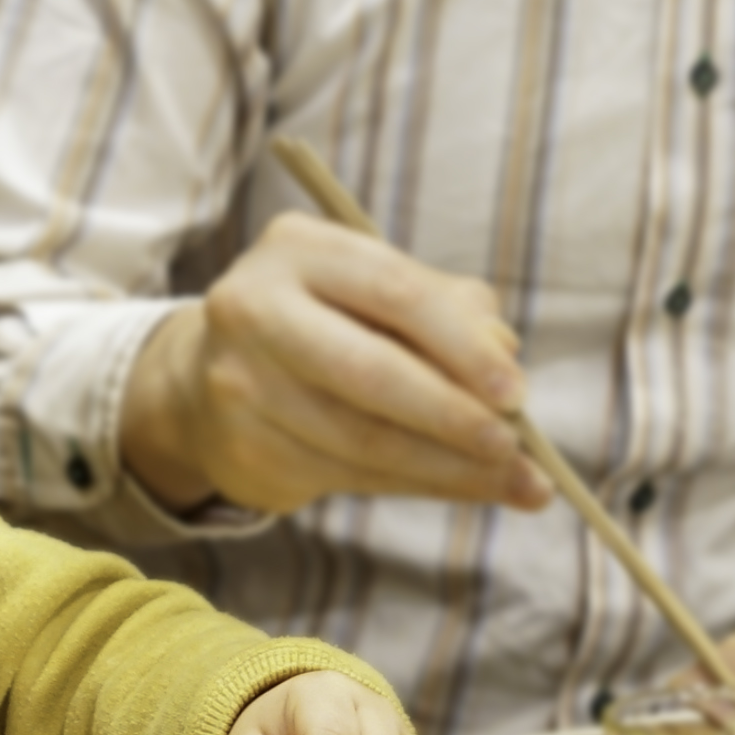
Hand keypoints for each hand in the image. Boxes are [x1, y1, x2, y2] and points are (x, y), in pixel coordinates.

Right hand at [121, 213, 549, 516]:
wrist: (216, 376)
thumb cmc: (328, 324)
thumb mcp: (382, 294)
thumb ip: (451, 311)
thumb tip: (505, 357)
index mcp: (298, 247)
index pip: (395, 291)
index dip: (463, 346)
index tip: (517, 392)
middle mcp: (252, 305)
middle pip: (370, 371)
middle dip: (453, 415)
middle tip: (513, 446)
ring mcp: (237, 380)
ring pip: (362, 438)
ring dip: (448, 467)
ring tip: (511, 480)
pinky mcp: (240, 447)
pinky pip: (345, 476)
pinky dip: (415, 486)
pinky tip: (460, 487)